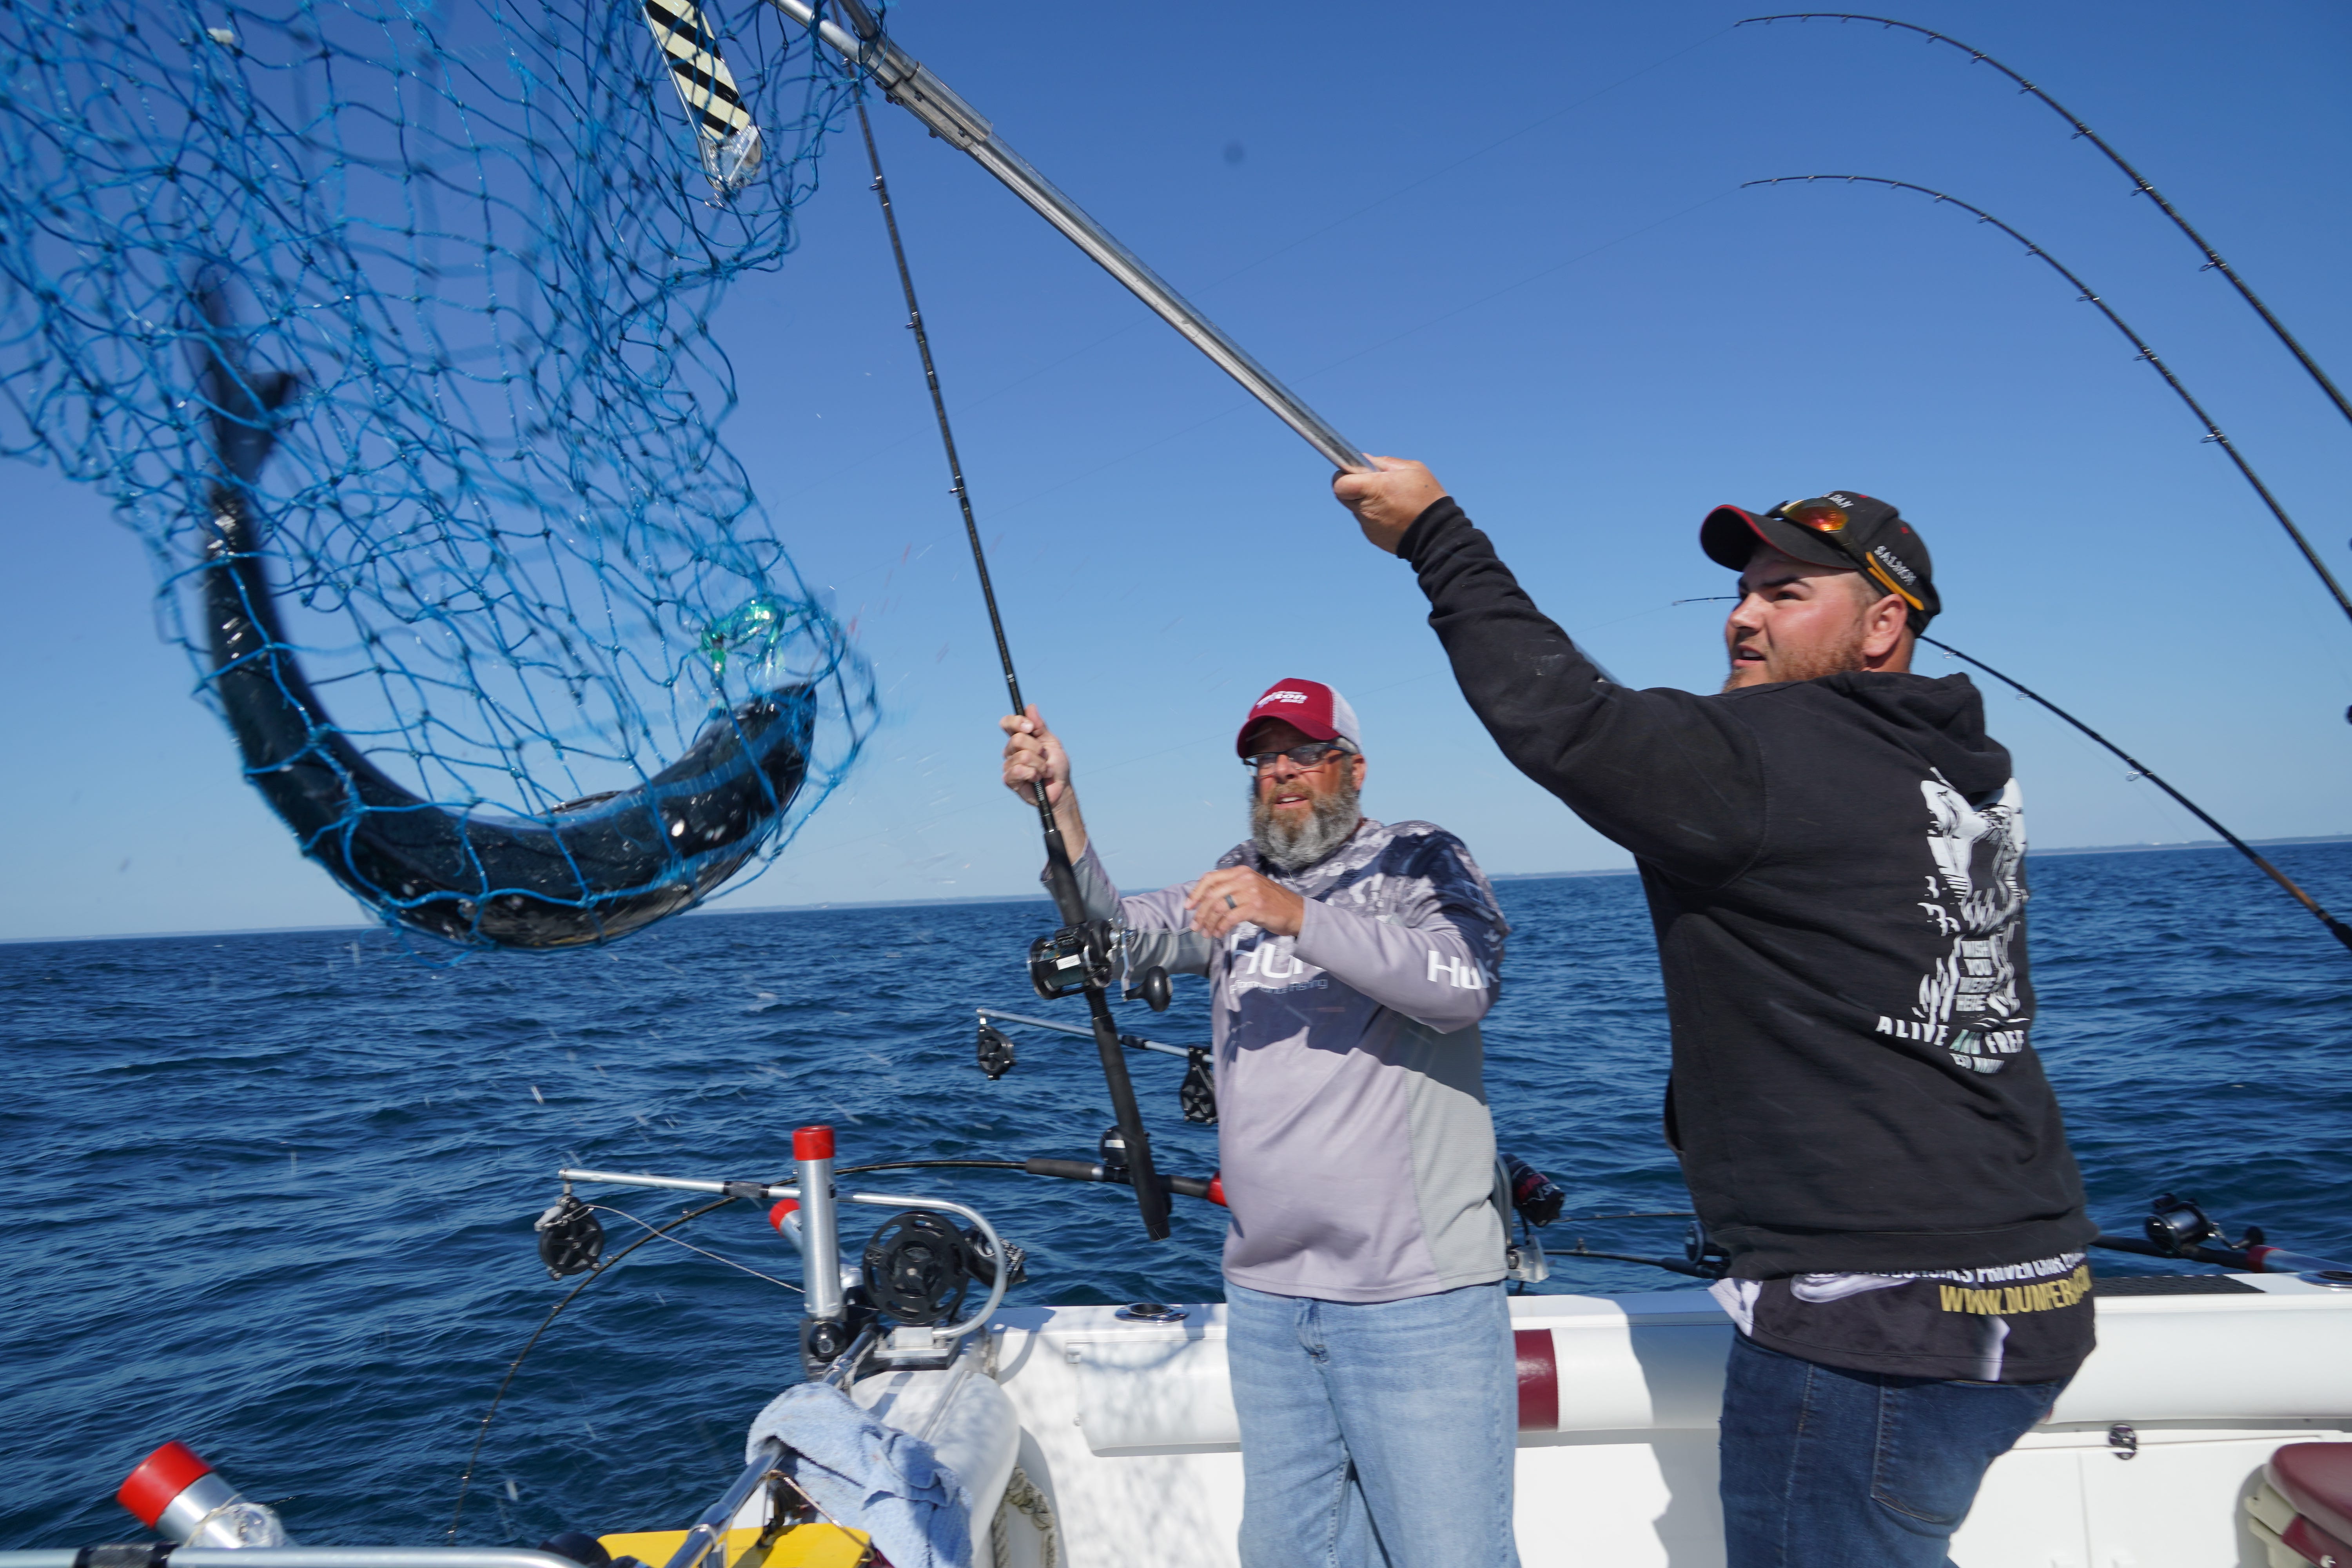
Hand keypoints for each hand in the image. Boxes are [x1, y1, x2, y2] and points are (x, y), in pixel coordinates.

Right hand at [1000, 705, 1069, 807]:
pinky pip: (1018, 770)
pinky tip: (1037, 779)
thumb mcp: (1051, 742)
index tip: (1031, 728)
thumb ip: (1040, 726)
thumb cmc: (1056, 765)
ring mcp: (1009, 764)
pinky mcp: (1009, 779)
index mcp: (1021, 738)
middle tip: (1045, 757)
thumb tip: (1030, 707)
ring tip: (1044, 771)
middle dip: (1038, 749)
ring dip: (1040, 765)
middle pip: (1017, 739)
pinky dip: (1034, 774)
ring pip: (1022, 756)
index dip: (1017, 722)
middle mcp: (1011, 750)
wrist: (1061, 788)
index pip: (1007, 723)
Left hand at [1186, 866, 1305, 940]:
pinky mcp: (1255, 907)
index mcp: (1241, 871)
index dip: (1196, 892)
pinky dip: (1221, 928)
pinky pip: (1230, 918)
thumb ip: (1231, 889)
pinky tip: (1219, 934)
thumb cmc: (1271, 902)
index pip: (1210, 878)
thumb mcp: (1250, 888)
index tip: (1188, 907)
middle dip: (1200, 913)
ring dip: (1209, 923)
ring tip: (1206, 933)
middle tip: (1195, 927)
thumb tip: (1206, 901)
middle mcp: (1244, 878)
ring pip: (1219, 907)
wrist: (1296, 912)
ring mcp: (1251, 892)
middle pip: (1212, 894)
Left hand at [1332, 456, 1447, 554]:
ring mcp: (1368, 526)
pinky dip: (1375, 516)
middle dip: (1353, 488)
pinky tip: (1393, 514)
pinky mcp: (1372, 537)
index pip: (1339, 483)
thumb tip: (1364, 460)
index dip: (1343, 477)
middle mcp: (1366, 509)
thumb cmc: (1427, 499)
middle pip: (1344, 496)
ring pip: (1356, 509)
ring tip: (1390, 501)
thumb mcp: (1412, 469)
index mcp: (1374, 489)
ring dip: (1366, 502)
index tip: (1355, 473)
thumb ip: (1384, 462)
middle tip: (1373, 485)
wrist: (1436, 534)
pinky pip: (1367, 522)